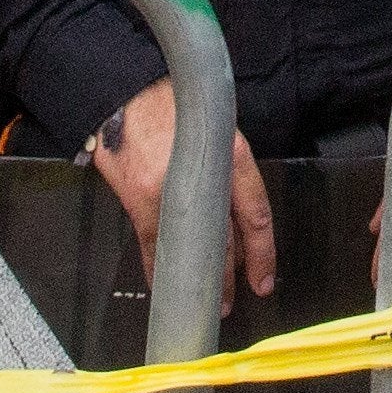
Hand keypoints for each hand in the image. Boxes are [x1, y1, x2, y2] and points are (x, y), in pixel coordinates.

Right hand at [86, 83, 277, 302]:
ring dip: (199, 280)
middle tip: (232, 298)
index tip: (264, 279)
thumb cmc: (174, 107)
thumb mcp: (217, 129)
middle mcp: (204, 175)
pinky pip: (153, 246)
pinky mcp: (140, 199)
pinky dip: (159, 269)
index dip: (263, 253)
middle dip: (231, 275)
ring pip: (190, 248)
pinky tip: (165, 284)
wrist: (128, 92)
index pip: (255, 214)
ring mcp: (169, 190)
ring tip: (206, 299)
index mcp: (231, 154)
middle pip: (226, 240)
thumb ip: (228, 170)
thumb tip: (235, 219)